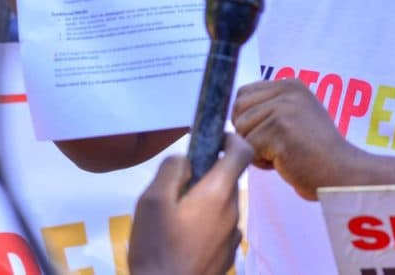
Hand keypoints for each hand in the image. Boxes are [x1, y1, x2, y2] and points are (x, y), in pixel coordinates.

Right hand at [128, 134, 252, 274]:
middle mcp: (234, 211)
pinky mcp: (228, 256)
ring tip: (174, 218)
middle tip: (176, 187)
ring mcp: (233, 236)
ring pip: (223, 204)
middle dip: (206, 175)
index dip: (231, 137)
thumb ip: (171, 171)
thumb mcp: (152, 201)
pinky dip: (206, 224)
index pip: (243, 151)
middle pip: (228, 179)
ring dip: (204, 201)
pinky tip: (182, 240)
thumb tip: (186, 160)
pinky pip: (220, 227)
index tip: (212, 139)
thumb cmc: (158, 248)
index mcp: (218, 193)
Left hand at [232, 79, 356, 200]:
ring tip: (281, 154)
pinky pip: (249, 149)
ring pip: (242, 130)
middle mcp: (287, 92)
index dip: (247, 117)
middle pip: (238, 110)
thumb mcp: (298, 115)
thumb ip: (271, 107)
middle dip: (248, 133)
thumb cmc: (317, 151)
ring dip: (255, 149)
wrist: (342, 172)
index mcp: (291, 85)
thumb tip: (235, 111)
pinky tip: (284, 163)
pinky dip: (262, 162)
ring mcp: (283, 110)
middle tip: (273, 146)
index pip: (244, 94)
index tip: (267, 133)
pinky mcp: (279, 131)